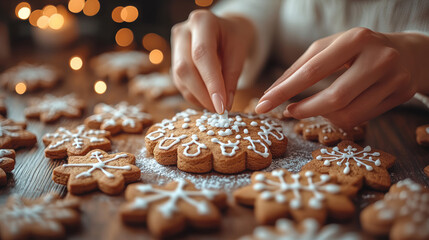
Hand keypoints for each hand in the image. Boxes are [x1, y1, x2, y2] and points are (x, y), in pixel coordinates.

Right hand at [171, 10, 253, 112]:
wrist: (225, 30)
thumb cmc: (234, 39)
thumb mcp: (239, 53)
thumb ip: (231, 78)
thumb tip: (224, 105)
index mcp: (202, 21)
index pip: (202, 55)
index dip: (210, 83)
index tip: (221, 106)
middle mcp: (183, 31)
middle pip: (185, 68)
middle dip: (202, 93)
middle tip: (219, 109)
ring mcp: (175, 45)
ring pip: (179, 78)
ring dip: (198, 97)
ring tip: (216, 106)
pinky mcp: (173, 59)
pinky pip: (180, 83)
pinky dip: (194, 96)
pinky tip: (207, 100)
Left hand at [256, 27, 428, 128]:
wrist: (408, 53)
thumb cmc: (358, 49)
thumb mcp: (329, 48)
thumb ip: (300, 68)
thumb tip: (271, 93)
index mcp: (354, 39)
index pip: (312, 71)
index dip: (285, 91)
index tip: (262, 105)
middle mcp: (378, 58)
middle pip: (334, 98)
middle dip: (306, 110)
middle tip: (288, 112)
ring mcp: (394, 78)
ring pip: (349, 114)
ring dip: (323, 116)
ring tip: (314, 107)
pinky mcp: (402, 94)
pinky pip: (362, 119)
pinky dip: (341, 118)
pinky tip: (336, 110)